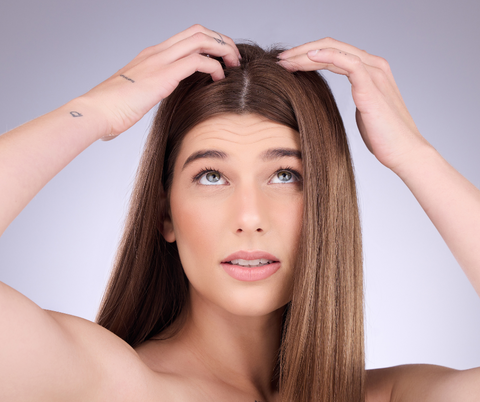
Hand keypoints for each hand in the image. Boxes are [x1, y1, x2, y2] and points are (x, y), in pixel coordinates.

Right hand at [79, 24, 240, 139]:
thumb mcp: (137, 95)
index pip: (188, 37)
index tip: (223, 60)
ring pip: (202, 39)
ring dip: (223, 50)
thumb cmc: (112, 109)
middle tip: (234, 60)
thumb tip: (154, 102)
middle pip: (198, 31)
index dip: (210, 43)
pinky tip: (219, 79)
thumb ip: (151, 91)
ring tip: (233, 66)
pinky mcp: (163, 74)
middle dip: (222, 41)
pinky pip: (198, 61)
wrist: (96, 112)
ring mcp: (160, 60)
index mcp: (152, 56)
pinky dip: (215, 67)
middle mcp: (157, 52)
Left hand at [277, 38, 430, 172]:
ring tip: (285, 61)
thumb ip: (355, 94)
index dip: (309, 55)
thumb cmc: (383, 135)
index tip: (288, 64)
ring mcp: (374, 72)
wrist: (403, 151)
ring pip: (335, 51)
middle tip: (281, 59)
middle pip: (332, 47)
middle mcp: (374, 65)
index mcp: (371, 69)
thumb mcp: (364, 109)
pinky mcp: (370, 85)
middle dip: (302, 51)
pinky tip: (308, 58)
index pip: (335, 53)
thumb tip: (337, 96)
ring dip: (306, 53)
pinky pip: (346, 61)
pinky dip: (326, 56)